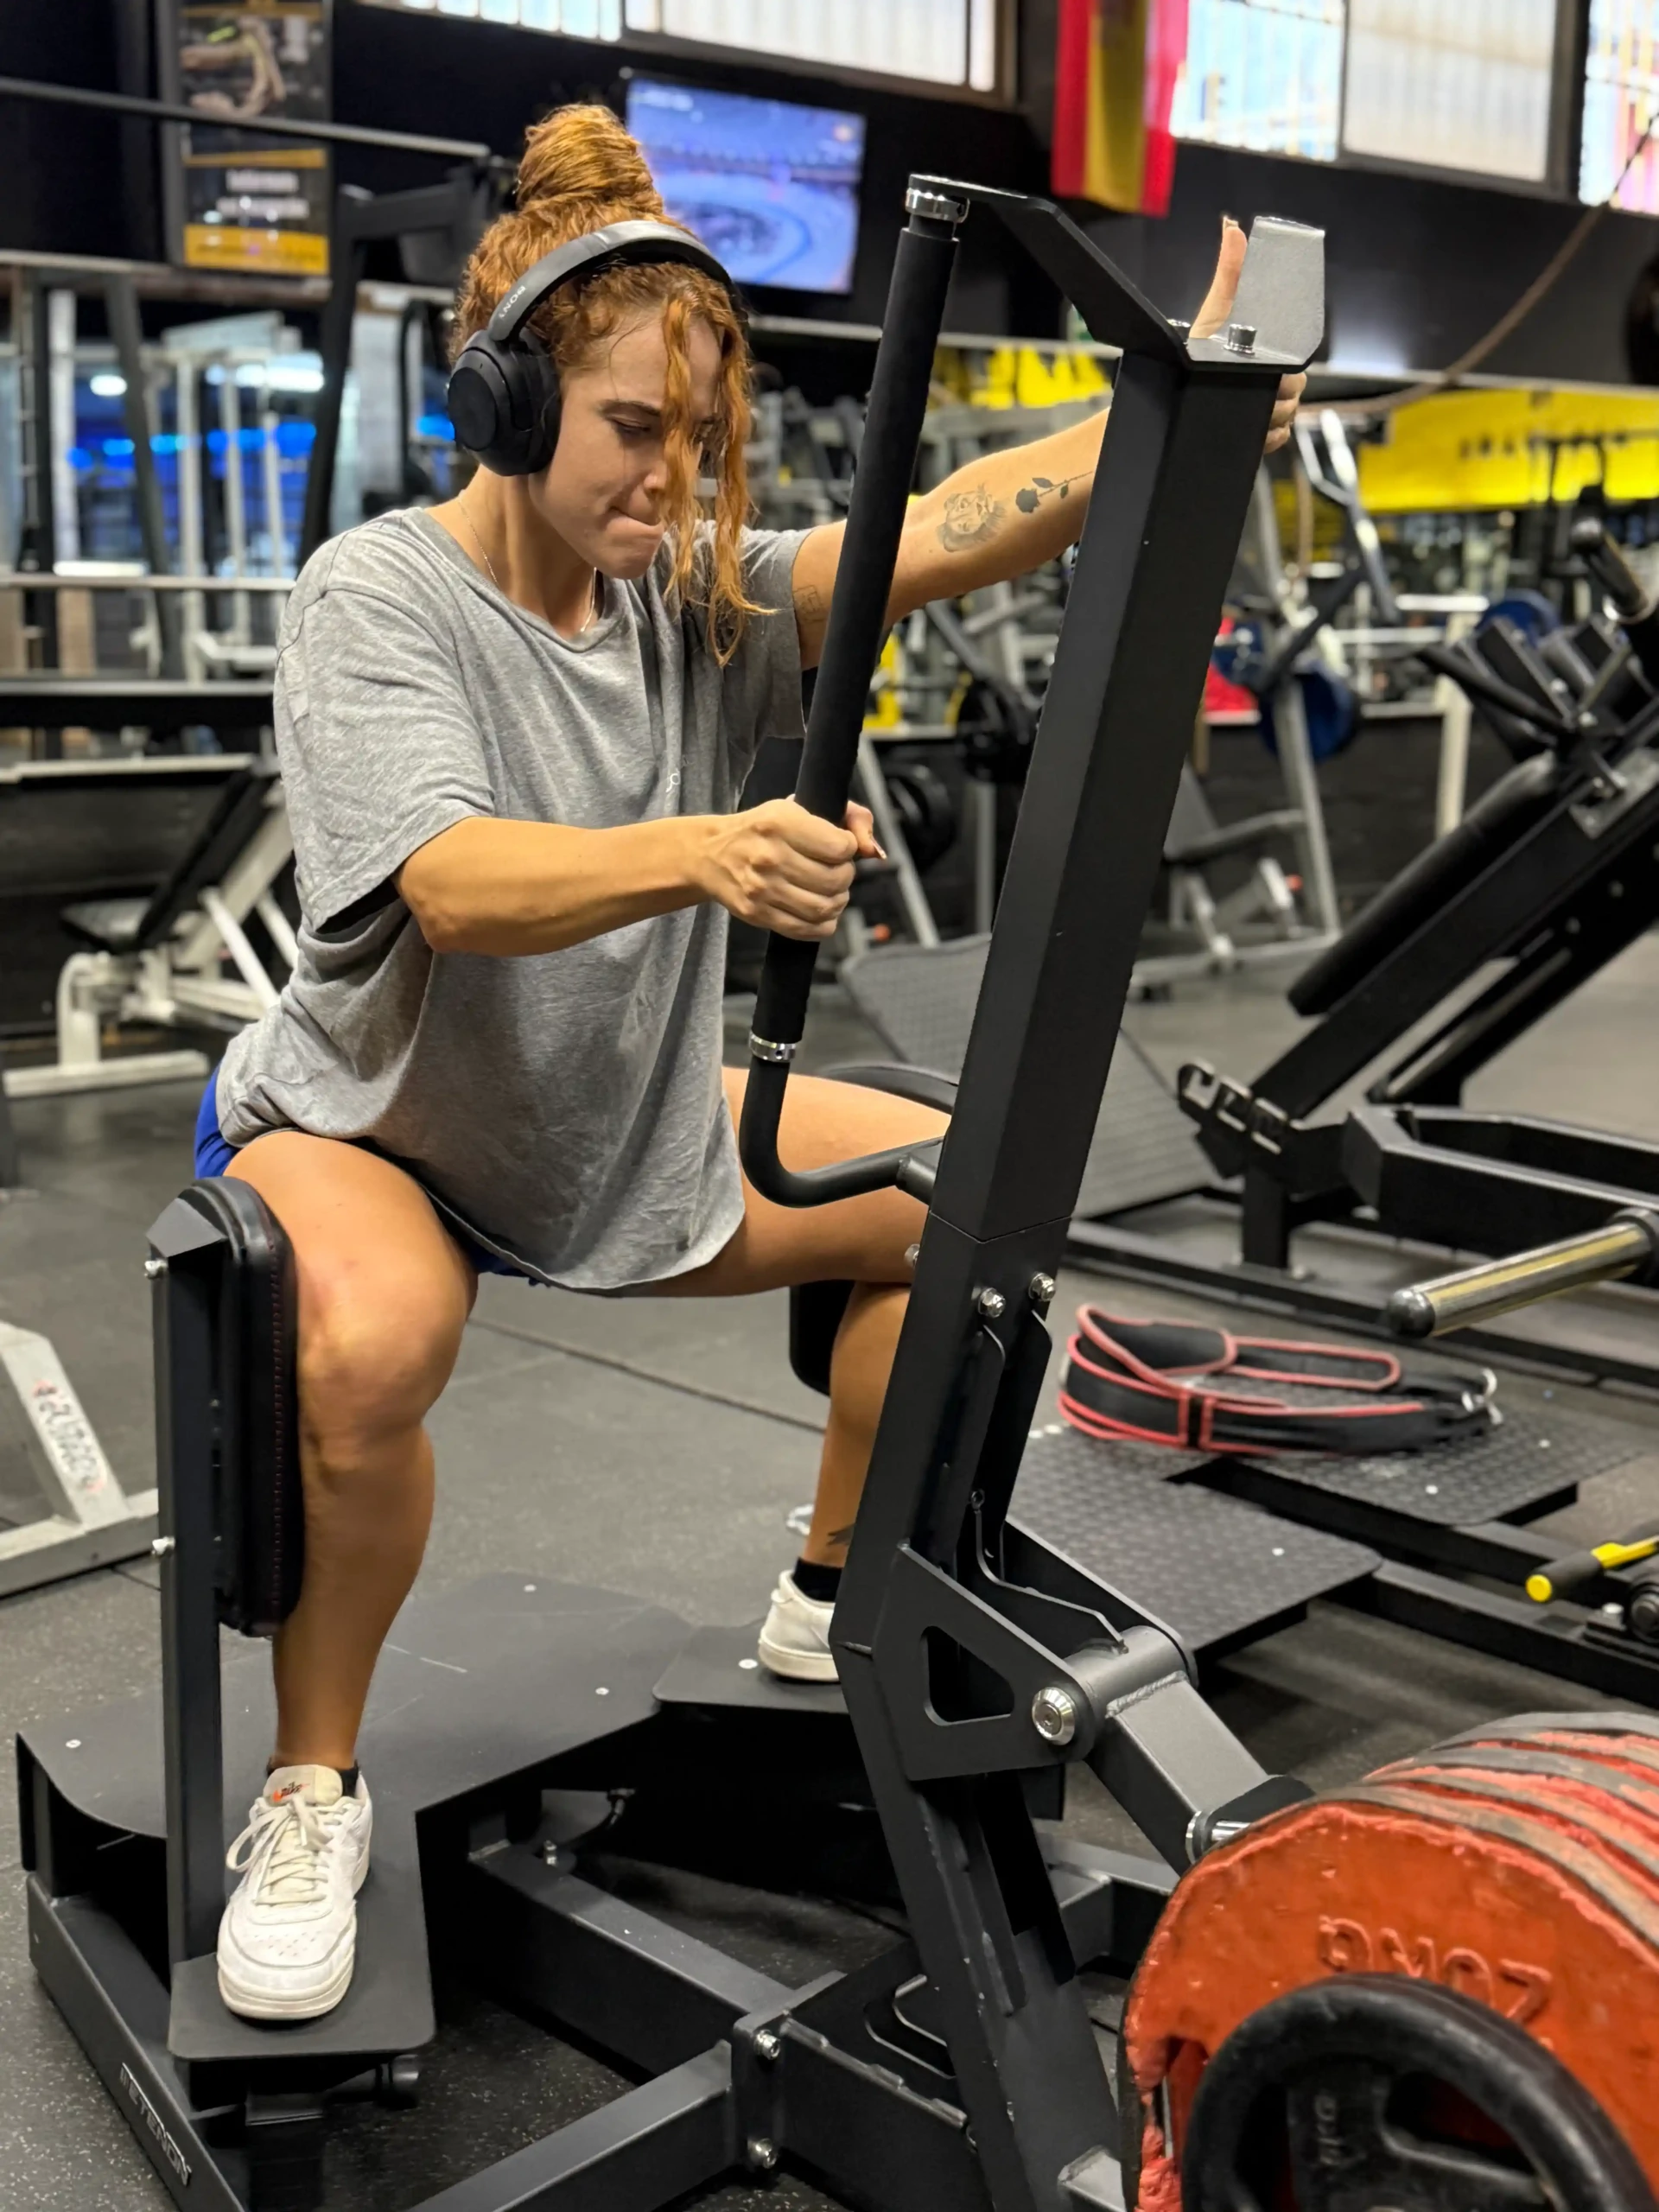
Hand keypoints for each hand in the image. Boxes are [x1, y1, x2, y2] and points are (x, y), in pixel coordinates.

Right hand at [697, 799, 882, 940]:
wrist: (711, 855)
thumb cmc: (762, 830)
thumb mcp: (798, 805)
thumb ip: (848, 816)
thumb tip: (872, 850)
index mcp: (780, 821)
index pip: (840, 847)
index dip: (848, 848)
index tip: (838, 846)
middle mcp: (770, 856)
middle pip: (835, 880)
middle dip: (845, 877)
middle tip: (837, 871)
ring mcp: (762, 888)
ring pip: (825, 908)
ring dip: (838, 901)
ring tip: (832, 891)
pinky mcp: (758, 914)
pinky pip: (808, 930)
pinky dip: (825, 924)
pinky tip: (821, 912)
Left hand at [1191, 215, 1306, 454]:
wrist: (1165, 394)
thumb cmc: (1193, 350)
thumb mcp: (1214, 312)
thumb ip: (1229, 274)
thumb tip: (1233, 229)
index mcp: (1266, 353)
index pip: (1296, 364)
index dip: (1288, 372)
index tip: (1273, 375)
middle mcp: (1268, 381)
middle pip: (1295, 393)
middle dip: (1278, 397)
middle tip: (1252, 392)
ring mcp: (1261, 410)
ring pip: (1286, 418)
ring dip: (1270, 418)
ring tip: (1244, 410)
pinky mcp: (1253, 436)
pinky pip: (1276, 440)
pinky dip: (1267, 438)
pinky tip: (1250, 431)